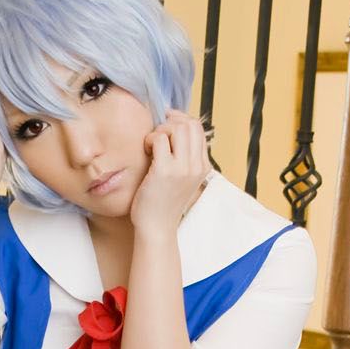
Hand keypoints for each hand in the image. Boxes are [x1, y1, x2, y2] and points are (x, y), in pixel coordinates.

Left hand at [129, 110, 209, 236]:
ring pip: (176, 127)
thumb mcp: (182, 178)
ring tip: (152, 146)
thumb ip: (184, 156)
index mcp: (203, 166)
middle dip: (169, 124)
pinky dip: (149, 139)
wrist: (157, 227)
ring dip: (160, 130)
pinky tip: (146, 152)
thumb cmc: (163, 202)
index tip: (166, 126)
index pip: (198, 128)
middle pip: (189, 124)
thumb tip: (173, 126)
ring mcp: (182, 168)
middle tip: (157, 137)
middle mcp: (196, 166)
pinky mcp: (164, 171)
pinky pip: (158, 138)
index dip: (180, 120)